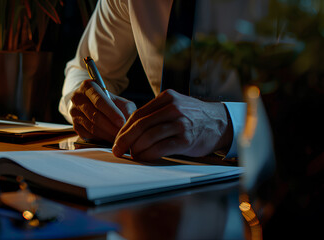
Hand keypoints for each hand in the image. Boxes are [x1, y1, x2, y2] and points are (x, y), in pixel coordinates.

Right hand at [70, 79, 136, 142]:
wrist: (93, 104)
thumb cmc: (110, 102)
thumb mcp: (119, 100)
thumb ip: (125, 109)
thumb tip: (129, 122)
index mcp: (88, 87)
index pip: (99, 101)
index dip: (111, 113)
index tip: (122, 122)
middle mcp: (77, 99)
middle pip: (94, 116)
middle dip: (111, 127)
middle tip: (122, 134)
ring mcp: (74, 113)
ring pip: (92, 127)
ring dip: (107, 135)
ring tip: (119, 138)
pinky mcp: (75, 126)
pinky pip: (89, 135)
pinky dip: (101, 139)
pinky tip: (110, 139)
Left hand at [112, 89, 232, 160]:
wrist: (220, 122)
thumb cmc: (193, 116)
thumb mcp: (175, 105)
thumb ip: (155, 113)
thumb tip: (130, 130)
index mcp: (166, 98)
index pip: (138, 114)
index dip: (124, 129)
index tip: (117, 139)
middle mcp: (173, 108)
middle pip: (140, 125)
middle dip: (125, 139)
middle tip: (118, 150)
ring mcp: (180, 124)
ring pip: (149, 136)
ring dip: (136, 148)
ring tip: (132, 154)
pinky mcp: (186, 140)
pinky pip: (161, 148)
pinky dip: (148, 154)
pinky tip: (144, 157)